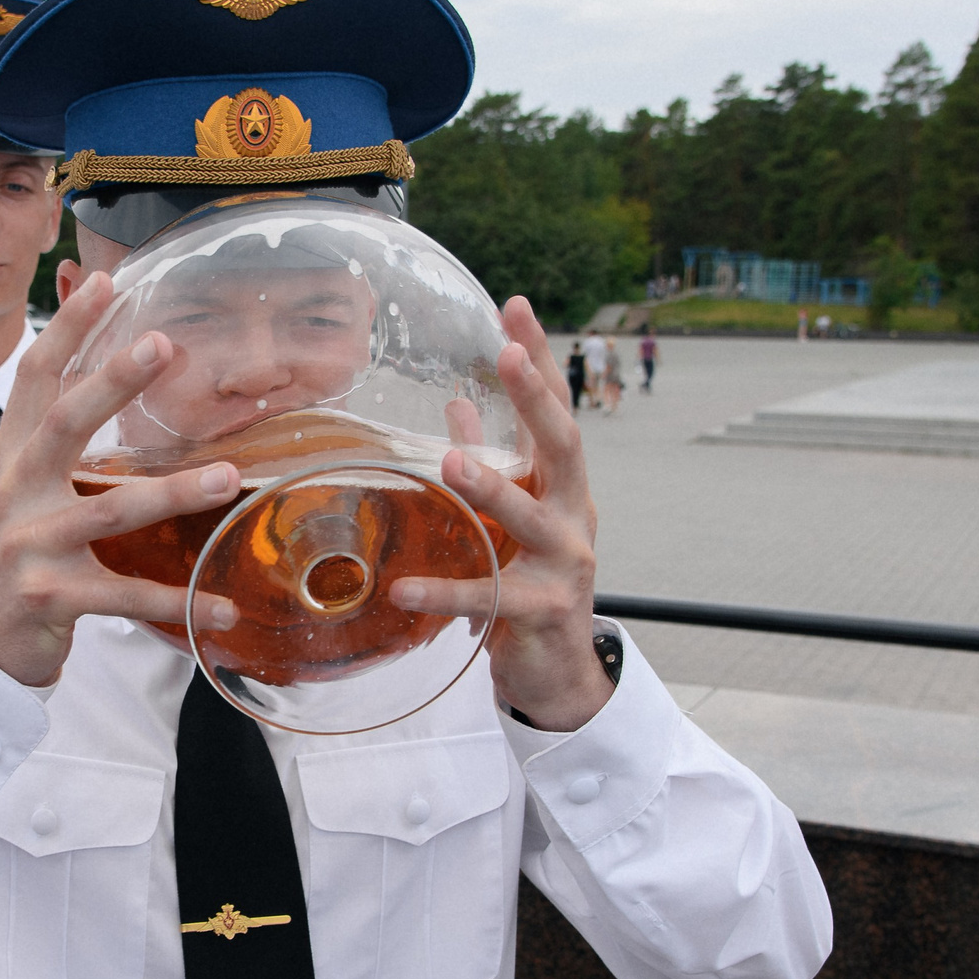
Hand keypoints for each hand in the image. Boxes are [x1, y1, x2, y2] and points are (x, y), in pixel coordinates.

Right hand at [0, 273, 241, 687]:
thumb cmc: (19, 552)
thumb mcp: (21, 490)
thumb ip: (54, 442)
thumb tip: (107, 377)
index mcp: (12, 458)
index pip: (34, 379)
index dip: (65, 328)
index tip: (103, 281)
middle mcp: (14, 493)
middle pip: (65, 424)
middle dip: (112, 382)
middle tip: (162, 344)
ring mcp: (30, 545)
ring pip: (112, 512)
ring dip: (176, 493)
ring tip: (228, 477)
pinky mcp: (52, 596)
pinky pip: (125, 595)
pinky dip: (179, 602)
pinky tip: (222, 606)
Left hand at [390, 298, 613, 731]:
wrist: (557, 670)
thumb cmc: (529, 583)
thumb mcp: (510, 517)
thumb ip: (491, 461)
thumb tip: (460, 402)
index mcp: (562, 486)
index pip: (554, 411)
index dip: (538, 360)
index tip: (515, 307)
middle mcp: (574, 514)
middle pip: (565, 446)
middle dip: (537, 399)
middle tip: (507, 355)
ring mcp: (567, 563)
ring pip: (531, 517)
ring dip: (491, 488)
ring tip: (447, 463)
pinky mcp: (544, 610)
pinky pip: (491, 596)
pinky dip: (446, 590)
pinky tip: (404, 587)